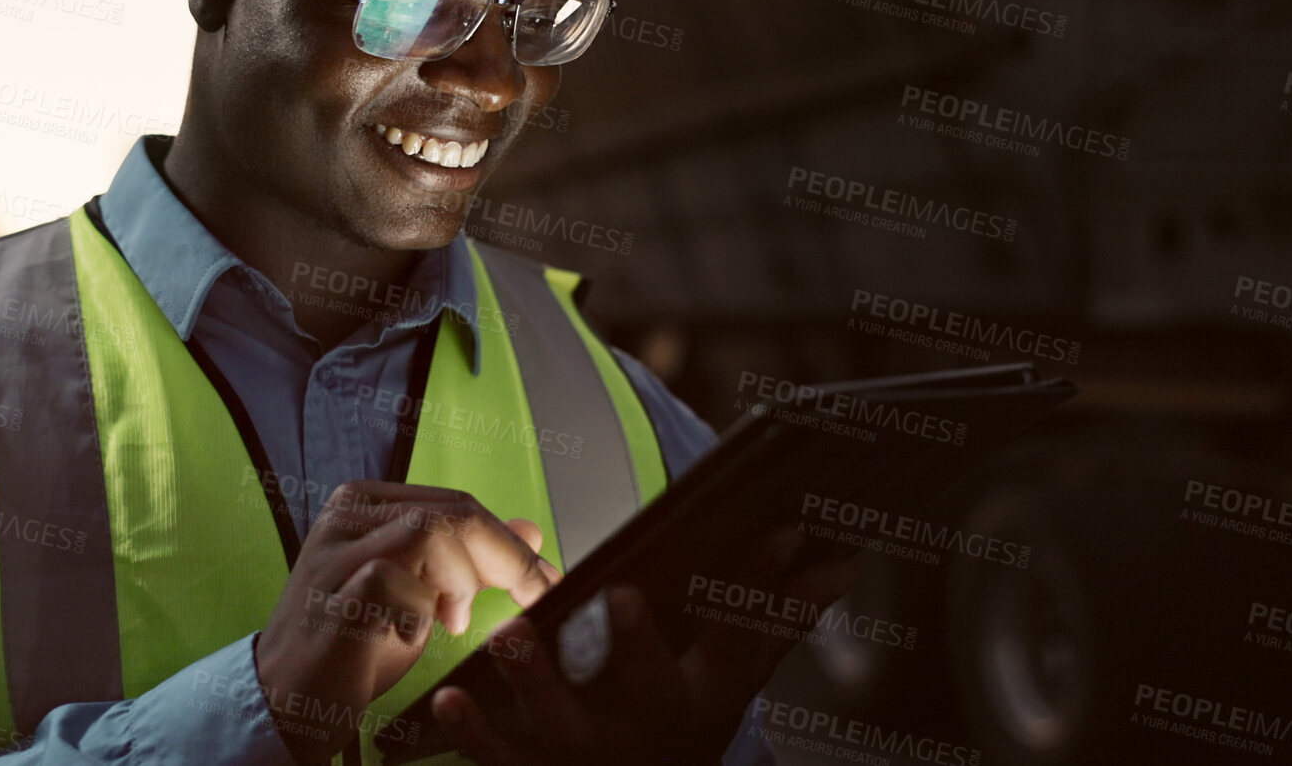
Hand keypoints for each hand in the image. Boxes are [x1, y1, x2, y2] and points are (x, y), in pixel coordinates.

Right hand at [254, 481, 562, 763]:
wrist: (288, 698)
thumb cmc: (355, 646)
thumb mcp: (424, 596)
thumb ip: (471, 561)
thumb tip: (531, 531)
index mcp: (367, 504)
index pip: (456, 502)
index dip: (508, 542)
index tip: (544, 581)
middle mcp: (347, 514)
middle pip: (453, 511)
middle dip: (504, 558)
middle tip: (528, 598)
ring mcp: (335, 549)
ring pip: (432, 531)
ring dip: (459, 582)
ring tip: (448, 620)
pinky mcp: (332, 589)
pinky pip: (397, 577)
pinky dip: (419, 610)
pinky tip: (407, 635)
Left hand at [432, 525, 856, 764]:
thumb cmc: (686, 720)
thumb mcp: (734, 676)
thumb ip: (778, 615)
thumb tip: (842, 559)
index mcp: (700, 696)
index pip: (733, 639)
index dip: (752, 589)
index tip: (729, 547)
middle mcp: (648, 729)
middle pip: (643, 691)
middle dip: (633, 647)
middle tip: (602, 601)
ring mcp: (588, 756)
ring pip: (561, 727)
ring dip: (533, 685)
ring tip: (508, 638)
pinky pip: (502, 758)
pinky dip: (475, 732)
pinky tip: (449, 696)